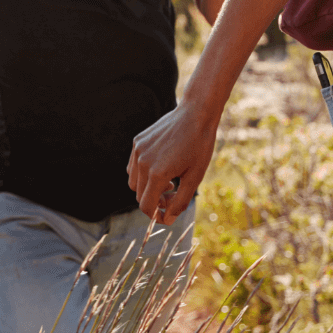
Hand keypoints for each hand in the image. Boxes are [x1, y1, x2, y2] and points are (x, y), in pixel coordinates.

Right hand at [128, 101, 219, 222]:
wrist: (196, 113)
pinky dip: (143, 173)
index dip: (156, 216)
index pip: (146, 206)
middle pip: (139, 196)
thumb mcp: (195, 177)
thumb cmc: (199, 145)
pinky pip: (133, 166)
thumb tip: (167, 219)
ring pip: (133, 182)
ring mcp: (138, 150)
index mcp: (157, 173)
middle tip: (173, 195)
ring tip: (168, 181)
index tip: (167, 216)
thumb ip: (180, 202)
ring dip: (147, 188)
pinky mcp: (137, 141)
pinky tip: (161, 167)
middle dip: (154, 201)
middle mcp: (142, 162)